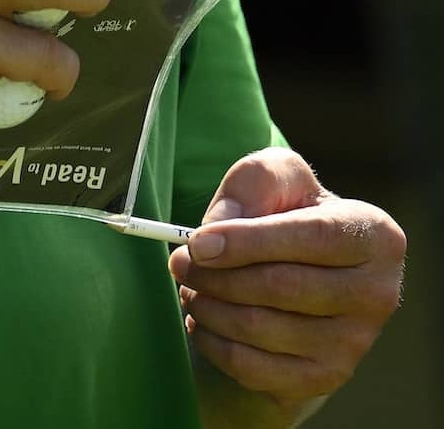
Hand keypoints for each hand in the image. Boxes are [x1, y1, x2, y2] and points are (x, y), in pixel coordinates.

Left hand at [172, 149, 403, 411]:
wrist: (298, 270)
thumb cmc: (285, 213)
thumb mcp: (274, 178)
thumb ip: (251, 184)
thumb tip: (215, 231)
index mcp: (375, 236)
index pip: (314, 238)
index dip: (250, 241)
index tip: (197, 243)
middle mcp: (377, 293)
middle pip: (283, 287)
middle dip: (216, 275)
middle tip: (178, 263)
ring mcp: (355, 341)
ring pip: (261, 328)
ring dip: (208, 307)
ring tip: (191, 287)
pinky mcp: (326, 376)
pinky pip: (253, 368)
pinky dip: (213, 343)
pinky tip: (203, 321)